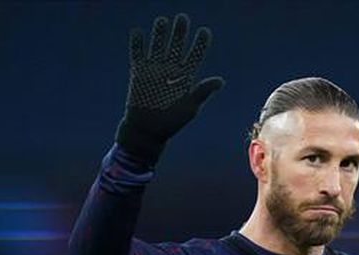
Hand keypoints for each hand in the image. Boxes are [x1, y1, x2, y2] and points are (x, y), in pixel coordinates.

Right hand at [115, 13, 224, 163]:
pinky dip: (137, 45)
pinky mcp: (138, 74)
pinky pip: (137, 55)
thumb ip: (202, 91)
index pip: (194, 56)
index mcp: (185, 77)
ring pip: (157, 47)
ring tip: (163, 21)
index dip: (199, 44)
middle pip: (176, 46)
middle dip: (179, 33)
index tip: (204, 32)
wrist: (147, 132)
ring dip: (160, 34)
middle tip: (183, 18)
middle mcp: (170, 71)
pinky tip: (138, 33)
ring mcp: (154, 70)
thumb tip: (221, 80)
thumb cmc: (171, 123)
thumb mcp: (189, 107)